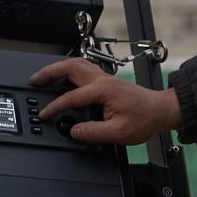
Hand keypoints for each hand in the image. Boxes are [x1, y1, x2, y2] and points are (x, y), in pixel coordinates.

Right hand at [29, 58, 180, 146]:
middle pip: (70, 67)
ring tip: (45, 75)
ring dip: (59, 68)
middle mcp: (103, 80)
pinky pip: (84, 68)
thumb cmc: (145, 119)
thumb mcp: (119, 132)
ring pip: (77, 64)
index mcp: (103, 90)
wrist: (161, 111)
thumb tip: (75, 131)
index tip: (44, 115)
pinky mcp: (107, 80)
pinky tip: (66, 75)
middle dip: (49, 72)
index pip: (71, 97)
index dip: (55, 107)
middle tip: (35, 79)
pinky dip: (70, 69)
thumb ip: (93, 132)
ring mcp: (105, 77)